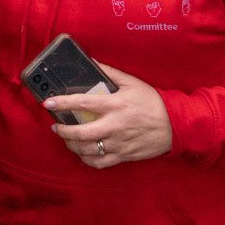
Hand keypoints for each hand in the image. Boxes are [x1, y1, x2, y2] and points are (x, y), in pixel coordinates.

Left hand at [46, 63, 173, 167]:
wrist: (176, 125)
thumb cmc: (153, 102)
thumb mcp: (133, 83)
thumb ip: (110, 73)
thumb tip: (91, 61)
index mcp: (115, 105)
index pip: (82, 104)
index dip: (63, 103)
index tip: (48, 102)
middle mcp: (114, 125)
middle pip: (81, 133)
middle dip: (63, 130)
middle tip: (55, 126)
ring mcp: (119, 143)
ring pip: (88, 150)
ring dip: (72, 145)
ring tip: (67, 138)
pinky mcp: (124, 155)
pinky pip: (100, 162)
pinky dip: (87, 160)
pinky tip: (82, 153)